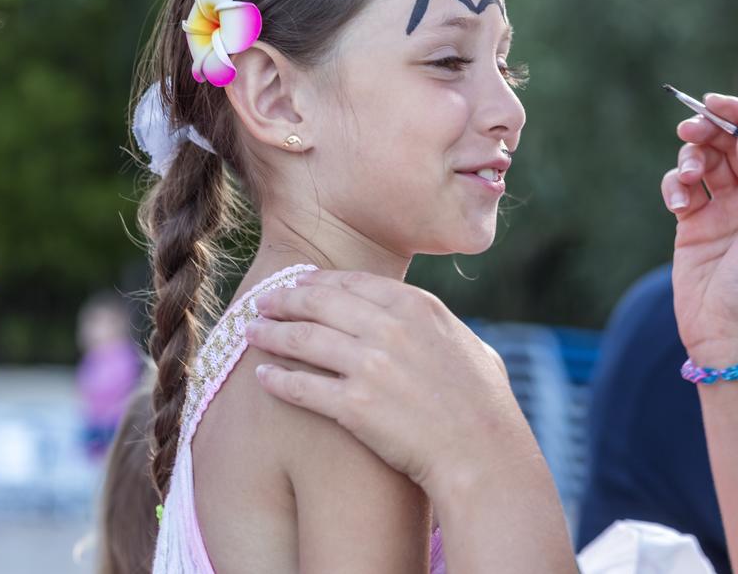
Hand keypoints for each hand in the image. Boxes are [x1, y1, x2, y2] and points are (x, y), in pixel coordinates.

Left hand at [244, 270, 532, 501]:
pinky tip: (262, 377)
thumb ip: (438, 329)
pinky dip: (277, 379)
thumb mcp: (469, 346)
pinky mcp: (354, 406)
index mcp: (417, 307)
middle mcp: (389, 328)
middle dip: (285, 300)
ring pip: (303, 339)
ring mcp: (370, 365)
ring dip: (271, 334)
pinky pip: (302, 386)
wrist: (484, 455)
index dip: (319, 282)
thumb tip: (429, 325)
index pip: (353, 283)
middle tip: (263, 303)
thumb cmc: (486, 406)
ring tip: (252, 333)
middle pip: (320, 303)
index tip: (299, 284)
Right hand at [661, 94, 737, 365]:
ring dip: (691, 158)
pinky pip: (682, 185)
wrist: (727, 339)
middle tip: (689, 130)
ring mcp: (725, 208)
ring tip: (686, 179)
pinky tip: (676, 202)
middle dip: (711, 131)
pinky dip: (674, 185)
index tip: (716, 103)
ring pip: (706, 160)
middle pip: (734, 143)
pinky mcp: (695, 221)